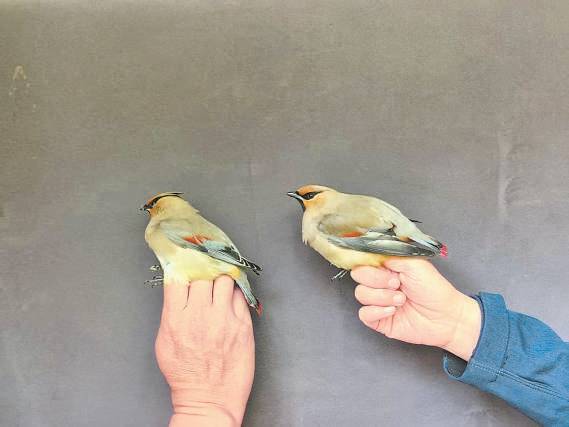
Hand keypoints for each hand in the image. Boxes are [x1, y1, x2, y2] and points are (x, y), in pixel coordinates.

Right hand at [155, 276, 254, 426]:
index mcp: (177, 319)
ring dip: (221, 283)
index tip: (186, 271)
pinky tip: (231, 303)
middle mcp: (201, 314)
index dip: (183, 272)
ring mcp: (224, 319)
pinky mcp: (243, 325)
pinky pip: (240, 296)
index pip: (178, 279)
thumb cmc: (185, 374)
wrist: (209, 400)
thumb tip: (178, 288)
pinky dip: (235, 295)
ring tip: (220, 292)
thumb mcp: (164, 342)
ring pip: (225, 280)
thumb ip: (171, 312)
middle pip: (203, 277)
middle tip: (205, 286)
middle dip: (203, 279)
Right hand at [352, 259, 480, 360]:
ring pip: (360, 294)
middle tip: (397, 284)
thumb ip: (391, 255)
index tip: (387, 269)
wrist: (445, 317)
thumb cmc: (434, 289)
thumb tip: (372, 253)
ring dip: (382, 297)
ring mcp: (378, 301)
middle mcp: (380, 283)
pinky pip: (363, 314)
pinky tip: (393, 311)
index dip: (371, 264)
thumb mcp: (414, 263)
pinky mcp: (378, 319)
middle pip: (358, 276)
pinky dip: (377, 311)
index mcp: (387, 267)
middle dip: (377, 280)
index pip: (364, 260)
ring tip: (401, 300)